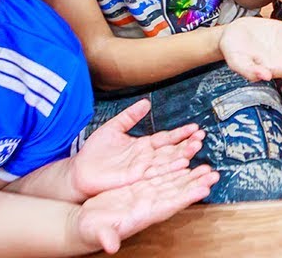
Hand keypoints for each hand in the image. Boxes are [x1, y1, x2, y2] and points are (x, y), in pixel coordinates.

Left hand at [70, 99, 203, 199]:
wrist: (79, 171)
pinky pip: (156, 173)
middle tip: (202, 137)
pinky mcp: (137, 178)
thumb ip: (130, 116)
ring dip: (183, 156)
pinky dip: (170, 169)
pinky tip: (182, 164)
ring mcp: (143, 168)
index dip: (180, 133)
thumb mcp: (113, 127)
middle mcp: (146, 157)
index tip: (195, 128)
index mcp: (143, 145)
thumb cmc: (94, 152)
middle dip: (187, 144)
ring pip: (168, 161)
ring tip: (197, 148)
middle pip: (171, 150)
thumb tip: (145, 102)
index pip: (166, 138)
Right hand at [75, 165, 218, 253]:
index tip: (203, 190)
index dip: (186, 198)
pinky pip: (160, 176)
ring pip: (172, 184)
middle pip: (177, 193)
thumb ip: (106, 237)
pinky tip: (184, 162)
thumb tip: (111, 246)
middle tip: (213, 175)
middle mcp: (148, 205)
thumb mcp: (96, 233)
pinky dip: (173, 169)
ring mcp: (145, 196)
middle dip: (196, 184)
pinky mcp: (139, 188)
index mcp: (142, 216)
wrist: (86, 224)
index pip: (169, 206)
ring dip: (189, 176)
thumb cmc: (91, 230)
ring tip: (205, 168)